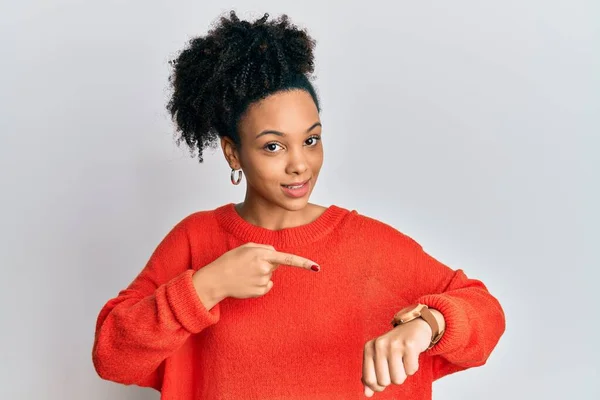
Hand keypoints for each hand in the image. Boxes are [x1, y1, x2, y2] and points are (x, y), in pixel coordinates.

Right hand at [194, 242, 319, 302]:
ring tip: (245, 273)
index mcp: (261, 254)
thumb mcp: (246, 247)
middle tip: (248, 264)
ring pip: (270, 275)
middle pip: (275, 264)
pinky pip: (267, 286)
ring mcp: (262, 281)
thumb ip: (264, 248)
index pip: (287, 258)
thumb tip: (277, 256)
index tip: (316, 267)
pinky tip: (247, 282)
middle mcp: (264, 268)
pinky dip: (259, 284)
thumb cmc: (230, 261)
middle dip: (266, 263)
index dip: (303, 263)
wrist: (215, 280)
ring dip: (261, 273)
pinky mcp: (259, 292)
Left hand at [361, 318, 431, 396]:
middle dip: (392, 378)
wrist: (414, 327)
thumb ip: (371, 375)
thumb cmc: (395, 346)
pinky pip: (411, 370)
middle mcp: (379, 345)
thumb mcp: (379, 357)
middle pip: (384, 382)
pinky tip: (411, 355)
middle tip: (396, 364)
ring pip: (398, 379)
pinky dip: (413, 367)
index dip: (377, 386)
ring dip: (403, 373)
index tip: (384, 380)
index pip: (369, 379)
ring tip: (403, 359)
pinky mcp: (409, 345)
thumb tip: (367, 394)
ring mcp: (394, 344)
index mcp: (369, 348)